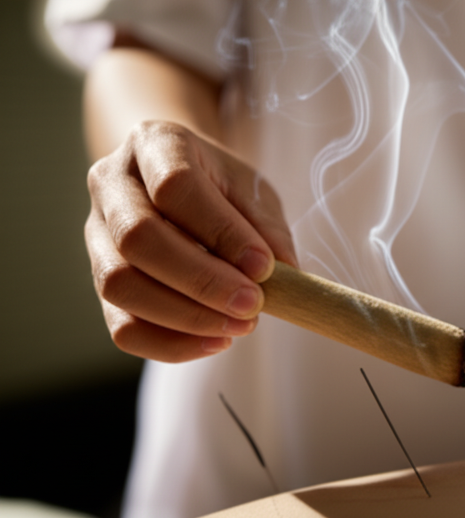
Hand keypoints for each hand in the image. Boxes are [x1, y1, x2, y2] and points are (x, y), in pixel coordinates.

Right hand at [85, 120, 296, 361]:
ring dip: (185, 317)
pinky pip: (121, 325)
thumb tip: (285, 275)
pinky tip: (214, 341)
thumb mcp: (252, 190)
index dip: (222, 233)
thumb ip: (268, 228)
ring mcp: (96, 234)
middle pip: (138, 239)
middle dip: (202, 282)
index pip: (176, 187)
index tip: (265, 266)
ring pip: (120, 285)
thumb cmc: (220, 186)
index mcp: (154, 144)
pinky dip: (169, 343)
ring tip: (240, 325)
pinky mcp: (99, 279)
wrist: (176, 182)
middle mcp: (112, 184)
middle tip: (253, 306)